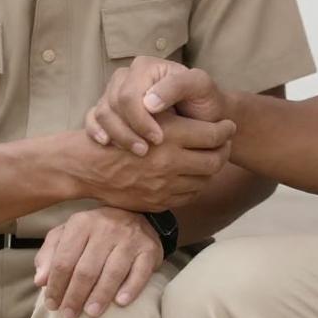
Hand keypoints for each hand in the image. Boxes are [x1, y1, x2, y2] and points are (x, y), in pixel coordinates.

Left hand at [33, 208, 162, 317]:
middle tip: (68, 316)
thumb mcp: (68, 234)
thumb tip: (40, 280)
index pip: (64, 260)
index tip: (52, 305)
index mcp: (82, 223)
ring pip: (112, 272)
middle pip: (86, 269)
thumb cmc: (95, 232)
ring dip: (100, 296)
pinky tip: (121, 302)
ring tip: (91, 313)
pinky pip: (140, 272)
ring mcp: (129, 237)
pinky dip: (130, 288)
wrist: (136, 215)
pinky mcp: (149, 248)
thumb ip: (50, 254)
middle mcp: (106, 227)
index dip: (55, 286)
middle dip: (74, 296)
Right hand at [73, 111, 233, 211]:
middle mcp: (171, 161)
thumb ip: (174, 118)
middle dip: (224, 150)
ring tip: (210, 158)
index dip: (226, 130)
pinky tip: (193, 175)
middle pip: (215, 160)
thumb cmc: (116, 134)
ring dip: (211, 168)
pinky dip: (196, 184)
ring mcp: (166, 185)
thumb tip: (206, 121)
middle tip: (225, 142)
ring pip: (205, 179)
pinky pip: (189, 195)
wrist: (88, 167)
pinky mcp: (160, 201)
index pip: (214, 135)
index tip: (228, 126)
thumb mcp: (145, 115)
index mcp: (169, 135)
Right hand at [85, 57, 228, 154]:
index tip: (159, 139)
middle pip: (112, 104)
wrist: (202, 115)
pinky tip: (105, 144)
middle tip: (145, 151)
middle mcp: (127, 76)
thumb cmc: (203, 100)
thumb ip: (178, 86)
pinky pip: (92, 119)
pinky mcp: (110, 109)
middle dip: (127, 131)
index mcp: (146, 67)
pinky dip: (96, 132)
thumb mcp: (200, 87)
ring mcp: (115, 92)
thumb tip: (149, 102)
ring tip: (136, 152)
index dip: (141, 119)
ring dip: (116, 136)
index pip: (129, 95)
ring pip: (102, 113)